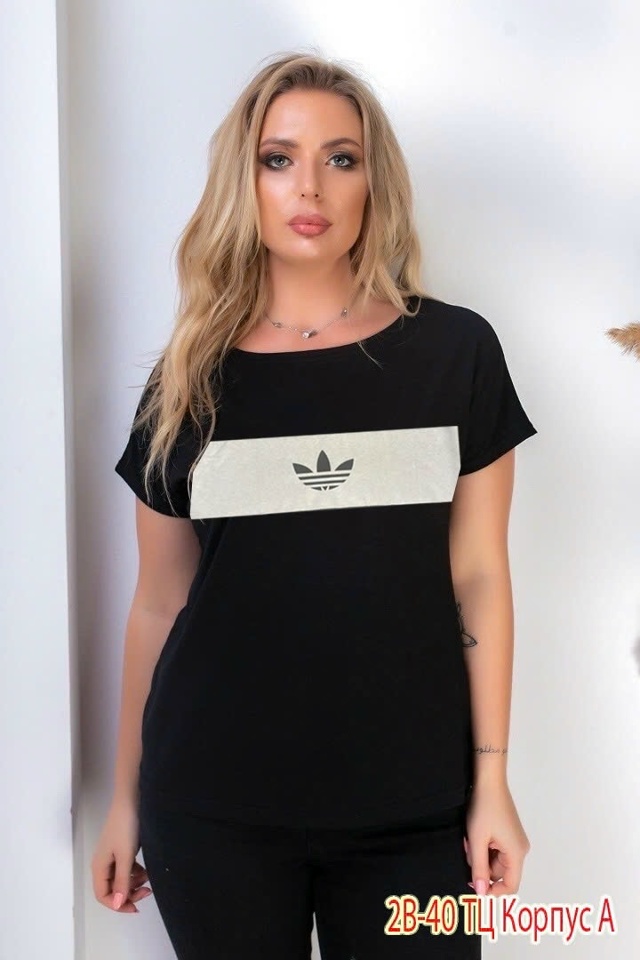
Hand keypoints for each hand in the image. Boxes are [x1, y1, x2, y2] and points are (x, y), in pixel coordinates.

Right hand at [91, 798, 152, 912]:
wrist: (131, 800)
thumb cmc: (126, 827)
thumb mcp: (125, 857)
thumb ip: (121, 881)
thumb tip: (116, 904)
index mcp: (99, 867)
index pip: (103, 896)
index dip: (118, 905)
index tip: (135, 907)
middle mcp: (103, 864)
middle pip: (112, 890)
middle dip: (128, 894)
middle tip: (147, 892)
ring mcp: (112, 856)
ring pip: (121, 880)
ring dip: (134, 883)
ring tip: (148, 878)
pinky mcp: (121, 849)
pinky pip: (127, 869)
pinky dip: (136, 873)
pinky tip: (146, 870)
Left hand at [463, 779, 529, 896]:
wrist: (489, 781)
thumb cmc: (485, 808)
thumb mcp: (477, 840)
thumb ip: (478, 868)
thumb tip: (480, 892)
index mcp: (517, 853)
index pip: (510, 885)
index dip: (493, 891)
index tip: (474, 886)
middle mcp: (520, 849)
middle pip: (500, 872)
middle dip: (481, 866)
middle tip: (468, 850)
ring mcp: (514, 840)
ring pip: (495, 860)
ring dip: (480, 855)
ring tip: (470, 839)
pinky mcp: (508, 833)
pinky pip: (495, 849)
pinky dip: (483, 846)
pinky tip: (475, 834)